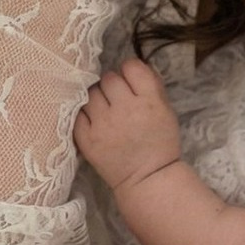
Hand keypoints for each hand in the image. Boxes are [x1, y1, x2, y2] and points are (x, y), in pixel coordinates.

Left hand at [72, 59, 179, 189]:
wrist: (148, 178)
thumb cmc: (159, 142)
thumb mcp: (166, 110)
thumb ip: (152, 85)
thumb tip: (133, 65)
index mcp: (149, 101)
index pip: (131, 67)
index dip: (130, 72)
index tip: (130, 82)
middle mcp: (125, 110)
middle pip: (108, 78)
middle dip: (113, 86)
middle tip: (117, 99)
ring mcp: (103, 125)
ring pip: (91, 93)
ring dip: (97, 98)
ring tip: (104, 110)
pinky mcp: (87, 139)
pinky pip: (77, 113)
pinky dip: (85, 114)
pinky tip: (94, 120)